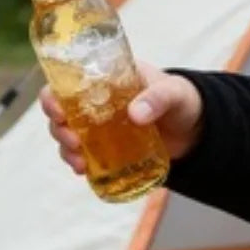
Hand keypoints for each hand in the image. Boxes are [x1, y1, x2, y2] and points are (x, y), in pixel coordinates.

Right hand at [41, 61, 203, 173]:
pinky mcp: (105, 149)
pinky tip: (82, 170)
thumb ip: (158, 98)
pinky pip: (83, 156)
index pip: (68, 82)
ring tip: (79, 162)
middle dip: (58, 128)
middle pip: (61, 112)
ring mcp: (98, 128)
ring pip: (68, 136)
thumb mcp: (174, 93)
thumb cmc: (182, 101)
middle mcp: (95, 103)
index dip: (53, 95)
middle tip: (73, 141)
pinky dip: (78, 163)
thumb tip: (135, 115)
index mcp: (106, 79)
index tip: (57, 109)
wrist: (195, 131)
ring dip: (65, 149)